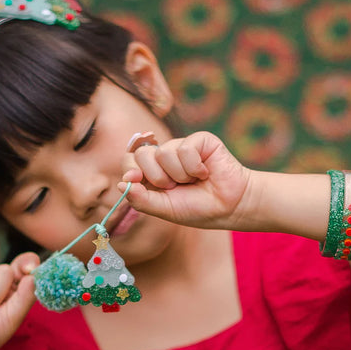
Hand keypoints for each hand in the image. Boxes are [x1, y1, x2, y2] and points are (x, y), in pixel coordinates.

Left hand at [119, 131, 251, 229]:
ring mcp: (181, 147)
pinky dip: (194, 167)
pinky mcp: (199, 140)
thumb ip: (141, 199)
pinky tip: (205, 173)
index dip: (129, 169)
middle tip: (174, 187)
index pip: (129, 161)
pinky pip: (184, 149)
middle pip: (142, 154)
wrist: (229, 206)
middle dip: (157, 177)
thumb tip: (121, 185)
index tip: (133, 180)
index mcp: (152, 173)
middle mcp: (164, 157)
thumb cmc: (198, 209)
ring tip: (194, 181)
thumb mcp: (165, 209)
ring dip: (179, 175)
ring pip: (163, 153)